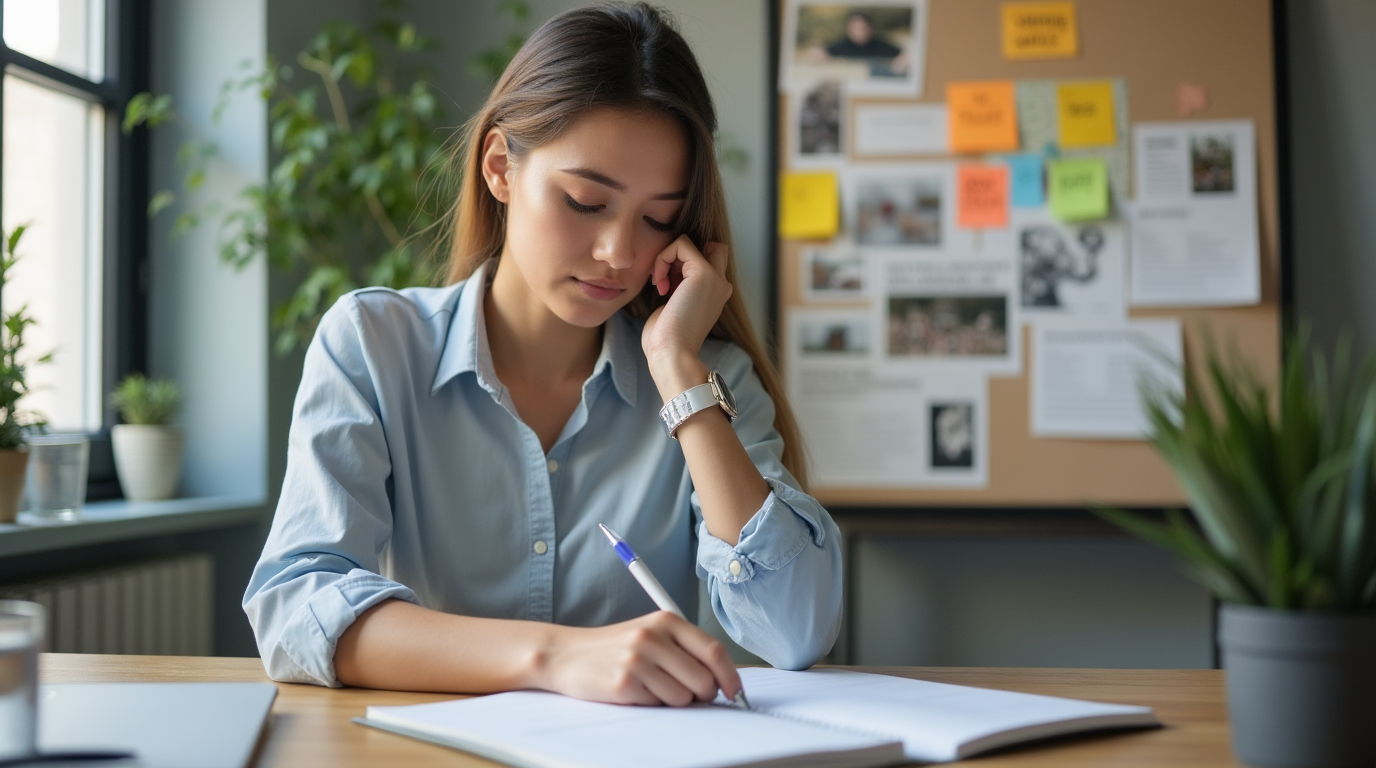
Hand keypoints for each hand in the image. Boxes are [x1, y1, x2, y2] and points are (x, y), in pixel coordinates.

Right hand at [534, 611, 742, 706]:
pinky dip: (652, 704)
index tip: (734, 692)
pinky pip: (658, 706)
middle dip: (703, 694)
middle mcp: (653, 637)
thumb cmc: (614, 648)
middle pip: (703, 679)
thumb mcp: (650, 634)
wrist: (566, 654)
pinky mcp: (624, 683)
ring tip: (652, 687)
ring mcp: (638, 660)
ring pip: (683, 697)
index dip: (730, 676)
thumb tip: (721, 679)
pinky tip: (635, 691)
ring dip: (674, 701)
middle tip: (688, 693)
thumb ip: (684, 649)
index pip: (713, 650)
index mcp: (666, 620)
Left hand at [641, 236, 732, 395]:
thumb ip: (677, 288)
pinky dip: (663, 258)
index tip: (667, 284)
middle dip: (679, 255)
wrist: (672, 355)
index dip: (683, 263)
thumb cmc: (666, 341)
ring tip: (660, 284)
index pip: (708, 259)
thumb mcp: (674, 309)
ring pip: (690, 243)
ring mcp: (715, 278)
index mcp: (715, 295)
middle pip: (708, 246)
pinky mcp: (704, 273)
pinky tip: (660, 284)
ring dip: (666, 257)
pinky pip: (681, 244)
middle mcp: (720, 285)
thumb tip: (667, 273)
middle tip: (665, 279)